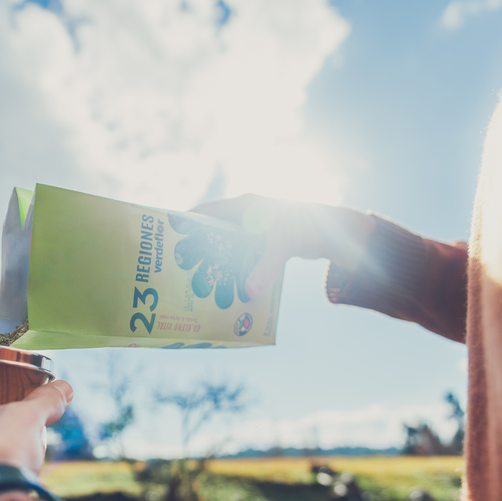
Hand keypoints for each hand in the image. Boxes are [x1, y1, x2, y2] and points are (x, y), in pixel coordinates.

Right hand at [192, 194, 372, 298]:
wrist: (332, 231)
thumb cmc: (304, 226)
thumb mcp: (282, 246)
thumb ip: (264, 269)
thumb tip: (247, 294)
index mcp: (243, 206)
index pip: (206, 213)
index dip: (186, 225)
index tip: (169, 241)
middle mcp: (245, 216)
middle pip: (213, 233)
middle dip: (199, 250)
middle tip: (181, 271)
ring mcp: (253, 230)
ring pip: (227, 247)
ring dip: (217, 264)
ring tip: (200, 284)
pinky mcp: (263, 244)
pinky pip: (242, 256)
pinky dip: (235, 269)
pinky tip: (229, 287)